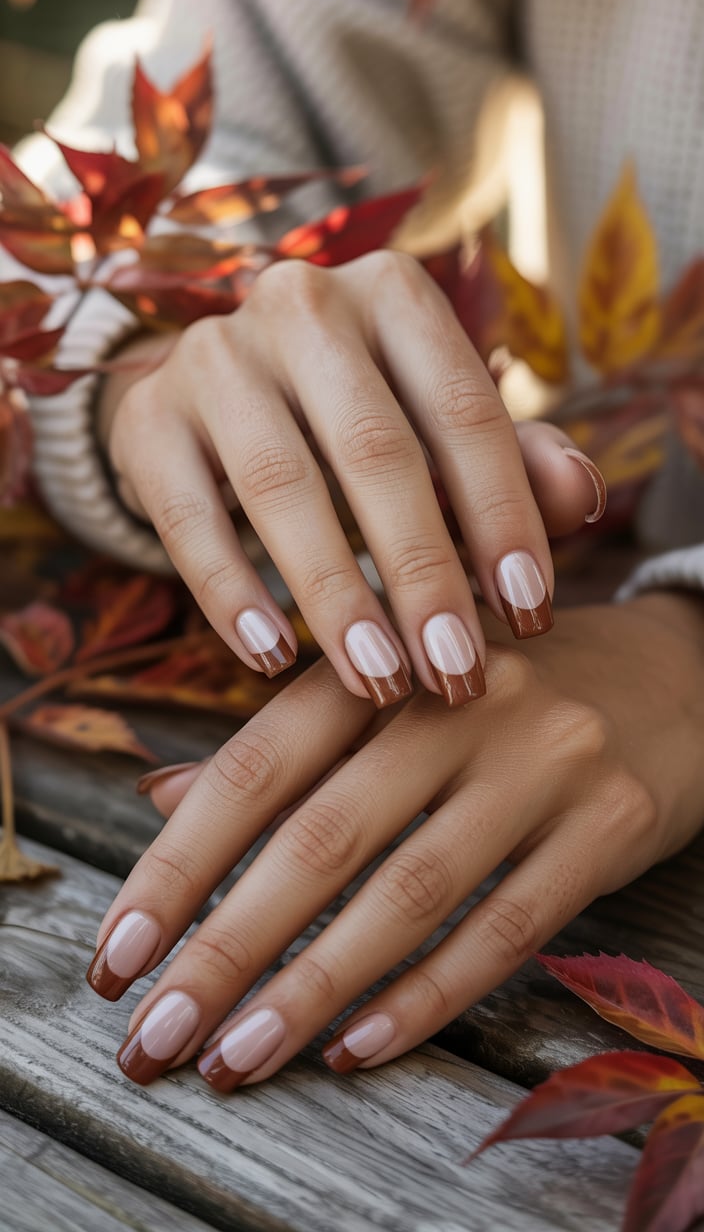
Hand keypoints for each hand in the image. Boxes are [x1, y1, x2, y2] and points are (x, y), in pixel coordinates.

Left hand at [86, 591, 703, 1088]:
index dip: (179, 863)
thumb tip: (159, 799)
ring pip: (411, 892)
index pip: (258, 763)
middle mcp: (460, 698)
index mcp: (385, 658)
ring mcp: (543, 761)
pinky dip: (428, 995)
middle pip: (323, 835)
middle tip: (154, 1035)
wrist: (676, 669)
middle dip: (226, 944)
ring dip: (313, 988)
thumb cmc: (504, 688)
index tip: (117, 953)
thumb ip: (284, 744)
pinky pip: (508, 926)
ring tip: (235, 1057)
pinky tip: (358, 1048)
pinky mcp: (610, 824)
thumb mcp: (394, 685)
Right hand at [102, 251, 604, 705]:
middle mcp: (300, 304)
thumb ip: (518, 460)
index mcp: (393, 293)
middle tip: (457, 671)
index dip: (501, 514)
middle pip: (373, 449)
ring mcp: (213, 354)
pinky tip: (272, 657)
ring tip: (379, 680)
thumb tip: (583, 498)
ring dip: (334, 594)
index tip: (531, 611)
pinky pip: (188, 517)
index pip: (465, 408)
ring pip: (280, 485)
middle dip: (423, 571)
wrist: (224, 392)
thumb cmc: (363, 415)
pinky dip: (232, 594)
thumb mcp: (442, 425)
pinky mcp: (148, 418)